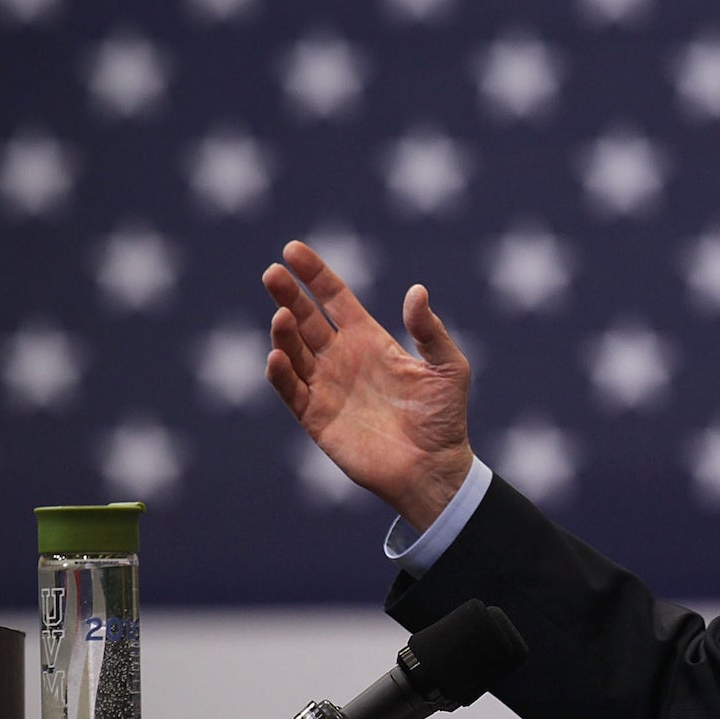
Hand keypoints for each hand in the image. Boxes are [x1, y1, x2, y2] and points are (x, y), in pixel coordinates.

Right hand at [263, 240, 474, 531]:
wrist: (434, 469)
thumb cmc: (444, 418)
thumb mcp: (447, 368)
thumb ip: (430, 331)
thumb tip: (417, 291)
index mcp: (369, 340)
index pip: (334, 298)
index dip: (315, 274)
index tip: (293, 249)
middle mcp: (342, 358)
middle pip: (306, 318)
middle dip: (288, 295)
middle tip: (273, 273)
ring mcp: (326, 387)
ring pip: (294, 351)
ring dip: (284, 332)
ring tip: (283, 315)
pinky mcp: (316, 417)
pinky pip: (292, 391)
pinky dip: (282, 373)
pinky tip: (278, 356)